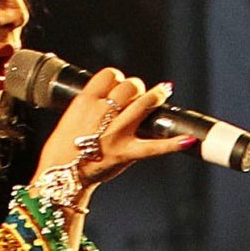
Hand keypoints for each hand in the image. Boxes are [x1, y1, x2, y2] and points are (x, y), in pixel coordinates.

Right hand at [32, 67, 192, 194]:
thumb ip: (93, 104)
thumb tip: (114, 96)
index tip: (118, 85)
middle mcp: (102, 113)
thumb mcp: (71, 116)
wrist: (61, 176)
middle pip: (129, 85)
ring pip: (143, 104)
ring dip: (156, 96)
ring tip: (163, 92)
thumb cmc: (64, 149)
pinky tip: (188, 139)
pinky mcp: (126, 153)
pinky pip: (154, 147)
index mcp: (85, 101)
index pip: (109, 74)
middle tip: (136, 95)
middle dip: (136, 87)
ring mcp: (116, 133)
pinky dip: (173, 144)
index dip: (117, 77)